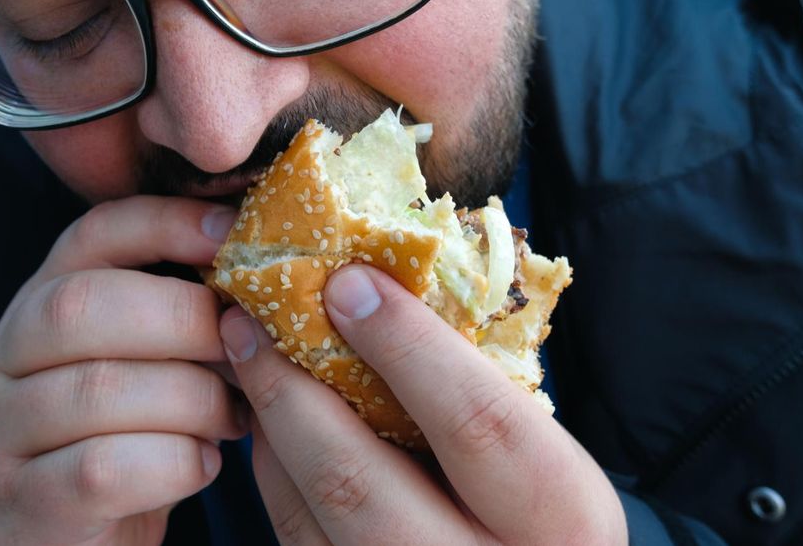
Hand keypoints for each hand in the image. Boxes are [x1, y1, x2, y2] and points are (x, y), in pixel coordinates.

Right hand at [0, 197, 249, 545]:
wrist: (81, 539)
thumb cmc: (137, 437)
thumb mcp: (156, 362)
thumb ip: (188, 311)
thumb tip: (272, 262)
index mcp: (41, 302)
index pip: (90, 234)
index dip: (163, 224)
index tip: (232, 233)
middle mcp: (4, 357)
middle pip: (82, 306)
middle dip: (184, 320)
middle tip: (244, 349)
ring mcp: (0, 432)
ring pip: (99, 390)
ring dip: (191, 400)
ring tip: (232, 417)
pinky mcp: (21, 502)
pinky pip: (102, 470)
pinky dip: (174, 463)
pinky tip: (203, 465)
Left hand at [220, 265, 626, 545]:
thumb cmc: (540, 503)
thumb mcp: (546, 449)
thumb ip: (480, 386)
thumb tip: (379, 283)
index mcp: (558, 514)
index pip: (477, 422)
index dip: (406, 346)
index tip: (348, 281)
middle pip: (359, 484)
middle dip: (293, 392)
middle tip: (249, 318)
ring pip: (310, 517)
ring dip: (269, 426)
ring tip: (243, 354)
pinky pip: (296, 537)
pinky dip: (275, 472)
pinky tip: (269, 420)